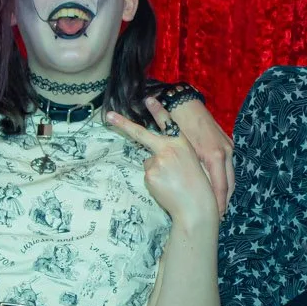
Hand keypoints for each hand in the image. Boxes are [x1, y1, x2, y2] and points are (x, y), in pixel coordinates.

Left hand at [104, 99, 220, 229]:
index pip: (168, 124)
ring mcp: (158, 161)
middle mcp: (169, 148)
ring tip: (172, 183)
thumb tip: (153, 158)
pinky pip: (148, 176)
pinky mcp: (150, 174)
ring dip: (157, 172)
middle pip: (141, 134)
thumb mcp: (191, 163)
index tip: (148, 99)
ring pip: (149, 163)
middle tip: (108, 116)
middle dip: (123, 124)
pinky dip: (155, 182)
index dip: (158, 111)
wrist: (197, 206)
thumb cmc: (197, 187)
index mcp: (182, 144)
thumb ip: (173, 155)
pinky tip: (167, 188)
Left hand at [166, 97, 234, 211]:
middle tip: (217, 217)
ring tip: (218, 207)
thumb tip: (194, 194)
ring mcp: (228, 147)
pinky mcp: (227, 144)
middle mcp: (225, 152)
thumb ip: (191, 172)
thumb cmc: (180, 127)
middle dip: (224, 202)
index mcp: (215, 156)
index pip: (221, 187)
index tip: (215, 217)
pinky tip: (217, 188)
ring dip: (225, 192)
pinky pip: (227, 167)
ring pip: (230, 176)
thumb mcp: (183, 152)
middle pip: (229, 184)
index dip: (219, 204)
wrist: (184, 105)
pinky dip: (222, 179)